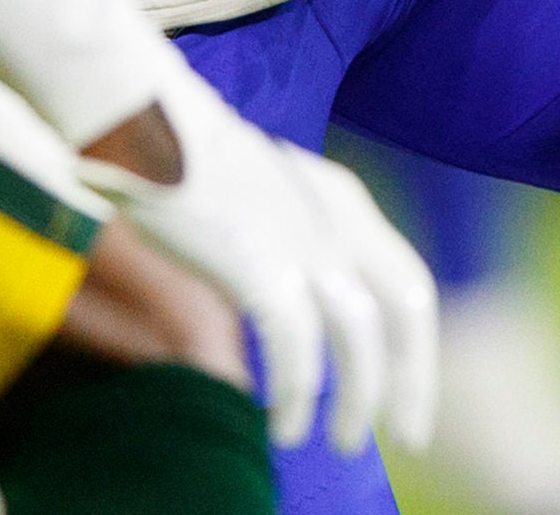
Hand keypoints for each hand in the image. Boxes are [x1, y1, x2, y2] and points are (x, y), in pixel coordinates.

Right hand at [76, 54, 438, 455]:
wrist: (142, 117)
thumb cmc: (186, 157)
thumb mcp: (263, 195)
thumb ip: (289, 236)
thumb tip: (287, 297)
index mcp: (343, 200)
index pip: (408, 286)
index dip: (417, 349)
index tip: (408, 395)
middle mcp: (337, 220)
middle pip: (405, 311)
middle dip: (412, 381)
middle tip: (406, 435)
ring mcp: (302, 240)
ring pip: (360, 339)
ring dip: (358, 399)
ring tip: (345, 442)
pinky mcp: (259, 262)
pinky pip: (297, 347)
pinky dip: (297, 393)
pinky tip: (284, 421)